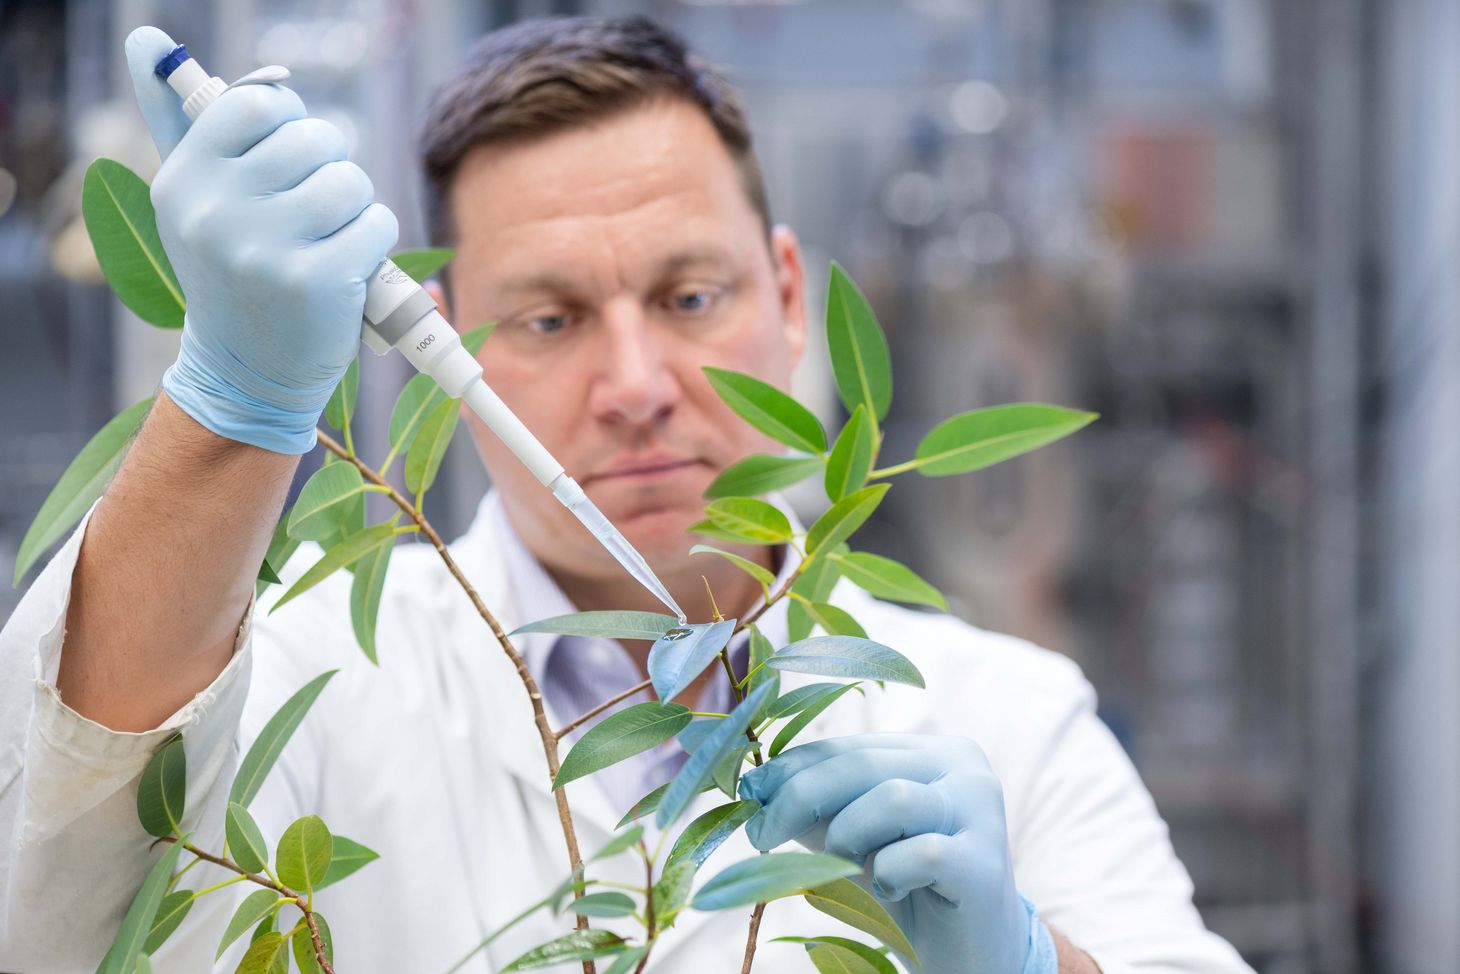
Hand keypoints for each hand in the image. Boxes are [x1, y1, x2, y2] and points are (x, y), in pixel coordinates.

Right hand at [124, 26, 396, 453]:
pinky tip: (348, 270)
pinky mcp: (318, 281)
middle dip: (330, 169)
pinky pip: (377, 222)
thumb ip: (183, 121)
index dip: (290, 126)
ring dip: (355, 207)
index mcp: (184, 181)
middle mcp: (216, 212)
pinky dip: (375, 241)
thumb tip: (148, 38)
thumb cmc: (234, 272)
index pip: (258, 105)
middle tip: (314, 211)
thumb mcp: (197, 201)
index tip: (288, 160)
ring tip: (329, 241)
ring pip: (350, 180)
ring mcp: (266, 249)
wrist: (247, 372)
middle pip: (316, 139)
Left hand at [739, 733, 1056, 973]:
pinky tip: (891, 891)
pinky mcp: (986, 861)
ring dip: (850, 837)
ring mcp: (981, 811)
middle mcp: (963, 767)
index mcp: (931, 750)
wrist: (969, 951)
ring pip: (893, 799)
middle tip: (762, 834)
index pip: (848, 745)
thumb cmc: (907, 885)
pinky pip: (920, 854)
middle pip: (863, 764)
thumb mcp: (853, 837)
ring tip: (852, 866)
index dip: (791, 767)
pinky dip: (890, 873)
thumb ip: (816, 807)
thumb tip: (754, 787)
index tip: (749, 794)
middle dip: (800, 797)